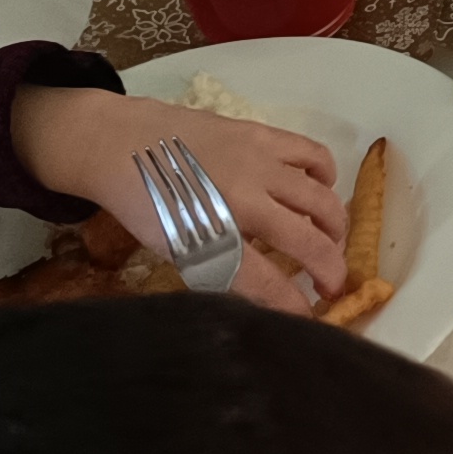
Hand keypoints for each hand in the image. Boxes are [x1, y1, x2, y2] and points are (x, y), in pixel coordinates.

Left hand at [11, 89, 350, 311]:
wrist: (117, 143)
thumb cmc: (142, 202)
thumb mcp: (174, 248)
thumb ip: (218, 269)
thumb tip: (259, 293)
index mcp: (213, 238)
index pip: (268, 284)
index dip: (294, 307)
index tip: (310, 318)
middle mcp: (243, 202)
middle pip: (309, 242)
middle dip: (331, 270)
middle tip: (331, 283)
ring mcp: (258, 164)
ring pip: (322, 201)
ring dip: (336, 227)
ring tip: (331, 238)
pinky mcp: (262, 135)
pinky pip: (314, 155)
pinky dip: (327, 176)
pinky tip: (321, 187)